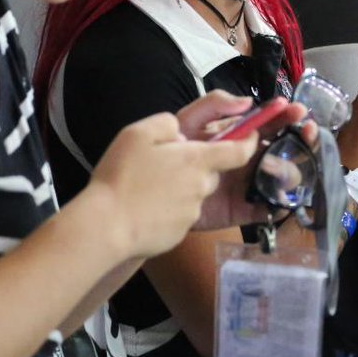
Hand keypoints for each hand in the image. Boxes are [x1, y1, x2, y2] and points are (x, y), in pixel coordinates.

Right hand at [90, 110, 259, 257]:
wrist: (105, 227)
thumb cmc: (121, 176)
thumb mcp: (138, 134)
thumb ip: (167, 124)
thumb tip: (181, 132)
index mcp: (197, 160)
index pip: (239, 151)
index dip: (249, 142)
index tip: (251, 135)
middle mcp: (202, 186)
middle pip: (211, 173)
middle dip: (199, 167)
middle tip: (169, 164)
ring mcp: (192, 212)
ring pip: (196, 194)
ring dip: (182, 188)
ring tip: (151, 188)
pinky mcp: (180, 233)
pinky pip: (181, 216)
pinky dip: (169, 210)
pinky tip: (146, 209)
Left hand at [177, 92, 310, 229]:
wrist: (151, 194)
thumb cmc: (168, 154)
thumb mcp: (188, 121)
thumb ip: (214, 104)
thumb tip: (248, 102)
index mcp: (240, 136)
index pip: (270, 123)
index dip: (286, 115)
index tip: (296, 111)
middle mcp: (250, 159)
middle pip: (286, 148)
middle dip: (301, 138)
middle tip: (306, 132)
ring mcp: (249, 185)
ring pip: (284, 177)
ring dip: (288, 168)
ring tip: (273, 165)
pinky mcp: (244, 211)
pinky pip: (269, 209)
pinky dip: (279, 205)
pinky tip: (279, 197)